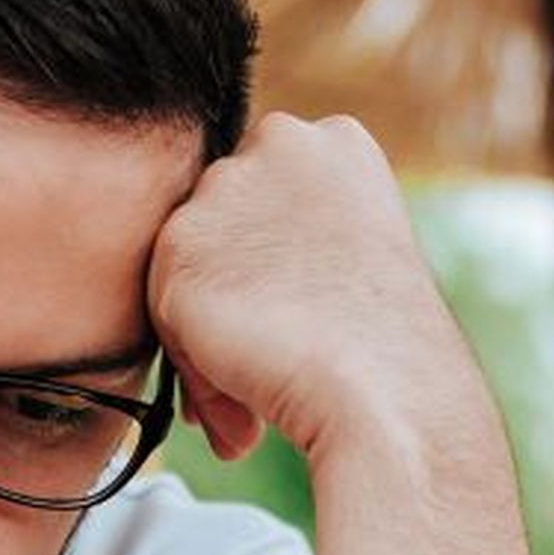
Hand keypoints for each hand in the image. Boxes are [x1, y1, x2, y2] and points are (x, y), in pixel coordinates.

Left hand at [146, 111, 488, 463]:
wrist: (383, 393)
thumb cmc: (386, 352)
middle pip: (224, 222)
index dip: (275, 265)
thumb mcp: (358, 258)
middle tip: (272, 366)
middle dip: (237, 294)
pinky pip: (167, 315)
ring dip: (212, 335)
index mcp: (338, 141)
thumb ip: (294, 237)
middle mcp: (278, 143)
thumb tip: (233, 276)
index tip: (301, 321)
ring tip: (253, 405)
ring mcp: (224, 190)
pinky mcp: (180, 246)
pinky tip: (239, 413)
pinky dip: (196, 368)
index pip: (271, 193)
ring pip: (191, 269)